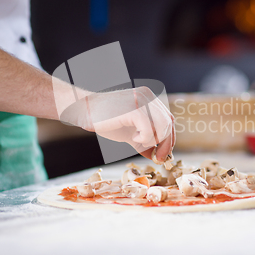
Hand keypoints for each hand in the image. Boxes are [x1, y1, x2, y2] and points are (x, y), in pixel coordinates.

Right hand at [59, 86, 174, 162]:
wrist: (85, 110)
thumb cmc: (106, 120)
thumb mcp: (130, 132)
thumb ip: (145, 141)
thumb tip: (158, 157)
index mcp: (149, 98)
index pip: (169, 119)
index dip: (169, 138)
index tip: (163, 154)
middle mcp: (148, 96)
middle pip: (168, 123)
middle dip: (165, 144)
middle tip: (157, 157)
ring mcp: (142, 100)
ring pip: (162, 125)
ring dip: (153, 140)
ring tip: (138, 141)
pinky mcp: (134, 108)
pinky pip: (149, 128)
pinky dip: (144, 138)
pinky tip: (133, 137)